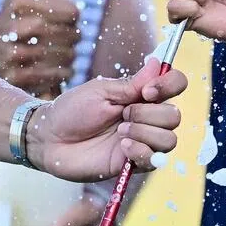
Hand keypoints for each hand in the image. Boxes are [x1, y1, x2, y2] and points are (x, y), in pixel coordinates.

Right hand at [0, 0, 79, 97]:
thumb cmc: (14, 16)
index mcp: (19, 3)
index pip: (72, 12)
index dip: (73, 14)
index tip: (66, 17)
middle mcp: (13, 28)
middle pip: (72, 35)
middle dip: (73, 36)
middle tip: (65, 37)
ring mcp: (12, 56)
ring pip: (67, 56)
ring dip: (69, 55)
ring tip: (59, 52)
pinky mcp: (14, 79)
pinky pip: (57, 76)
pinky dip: (62, 73)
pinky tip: (54, 67)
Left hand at [27, 57, 186, 179]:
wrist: (49, 139)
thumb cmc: (72, 110)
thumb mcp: (102, 91)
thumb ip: (132, 83)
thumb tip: (158, 62)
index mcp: (142, 96)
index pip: (176, 85)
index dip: (169, 86)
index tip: (147, 91)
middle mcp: (148, 118)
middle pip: (175, 116)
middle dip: (149, 114)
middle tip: (122, 115)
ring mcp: (143, 141)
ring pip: (170, 139)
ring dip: (145, 133)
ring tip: (120, 132)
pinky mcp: (134, 163)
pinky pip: (155, 159)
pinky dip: (141, 151)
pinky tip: (121, 147)